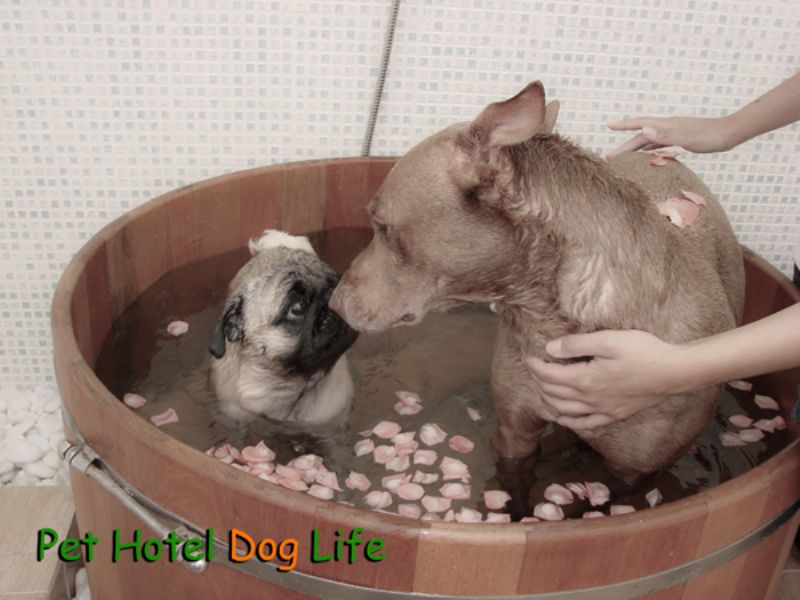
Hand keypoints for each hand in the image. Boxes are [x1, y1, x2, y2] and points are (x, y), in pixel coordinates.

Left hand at [526, 330, 692, 429]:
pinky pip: (586, 424)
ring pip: (565, 411)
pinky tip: (563, 418)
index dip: (535, 366)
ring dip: (549, 400)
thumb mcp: (608, 340)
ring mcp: (602, 410)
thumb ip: (577, 344)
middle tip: (534, 368)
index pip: (549, 376)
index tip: (528, 356)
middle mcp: (590, 399)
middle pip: (554, 393)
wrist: (674, 372)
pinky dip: (570, 422)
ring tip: (543, 388)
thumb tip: (550, 348)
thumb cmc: (643, 352)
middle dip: (539, 381)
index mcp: (585, 380)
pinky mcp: (615, 415)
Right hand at [606, 116, 736, 159]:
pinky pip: (660, 144)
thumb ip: (664, 135)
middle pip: (641, 136)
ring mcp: (674, 133)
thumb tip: (644, 130)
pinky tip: (647, 156)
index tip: (608, 126)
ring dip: (635, 149)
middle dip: (625, 145)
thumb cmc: (710, 136)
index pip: (640, 124)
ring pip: (649, 141)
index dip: (624, 125)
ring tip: (623, 159)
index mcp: (666, 125)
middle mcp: (667, 127)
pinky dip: (650, 150)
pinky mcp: (680, 139)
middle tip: (609, 157)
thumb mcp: (686, 137)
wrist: (730, 134)